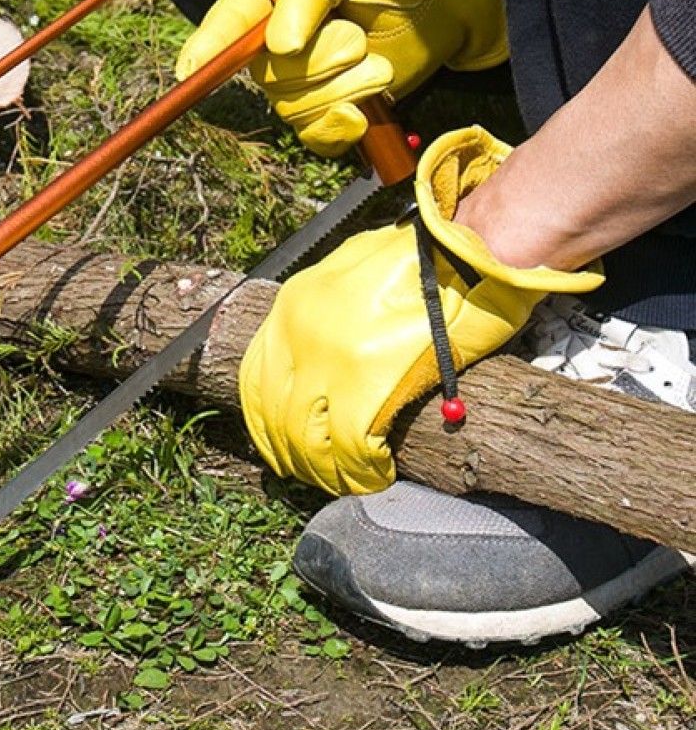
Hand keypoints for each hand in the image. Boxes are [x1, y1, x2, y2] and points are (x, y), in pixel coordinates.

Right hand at [177, 0, 507, 156]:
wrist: (433, 8)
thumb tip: (279, 46)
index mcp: (263, 0)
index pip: (225, 28)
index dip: (204, 50)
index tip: (188, 71)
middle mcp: (269, 46)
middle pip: (272, 75)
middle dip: (324, 61)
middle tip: (359, 38)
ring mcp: (296, 84)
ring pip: (297, 107)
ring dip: (347, 87)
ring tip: (377, 62)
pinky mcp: (323, 115)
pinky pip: (315, 137)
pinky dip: (342, 128)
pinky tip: (364, 112)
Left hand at [238, 127, 602, 494]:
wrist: (473, 248)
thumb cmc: (426, 256)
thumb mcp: (355, 264)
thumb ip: (329, 303)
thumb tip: (322, 345)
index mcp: (293, 306)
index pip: (256, 379)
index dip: (268, 422)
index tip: (285, 444)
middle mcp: (299, 334)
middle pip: (275, 418)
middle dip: (295, 456)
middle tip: (318, 475)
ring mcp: (330, 362)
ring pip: (306, 441)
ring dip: (326, 472)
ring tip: (348, 481)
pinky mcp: (369, 387)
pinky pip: (351, 451)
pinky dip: (362, 473)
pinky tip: (377, 474)